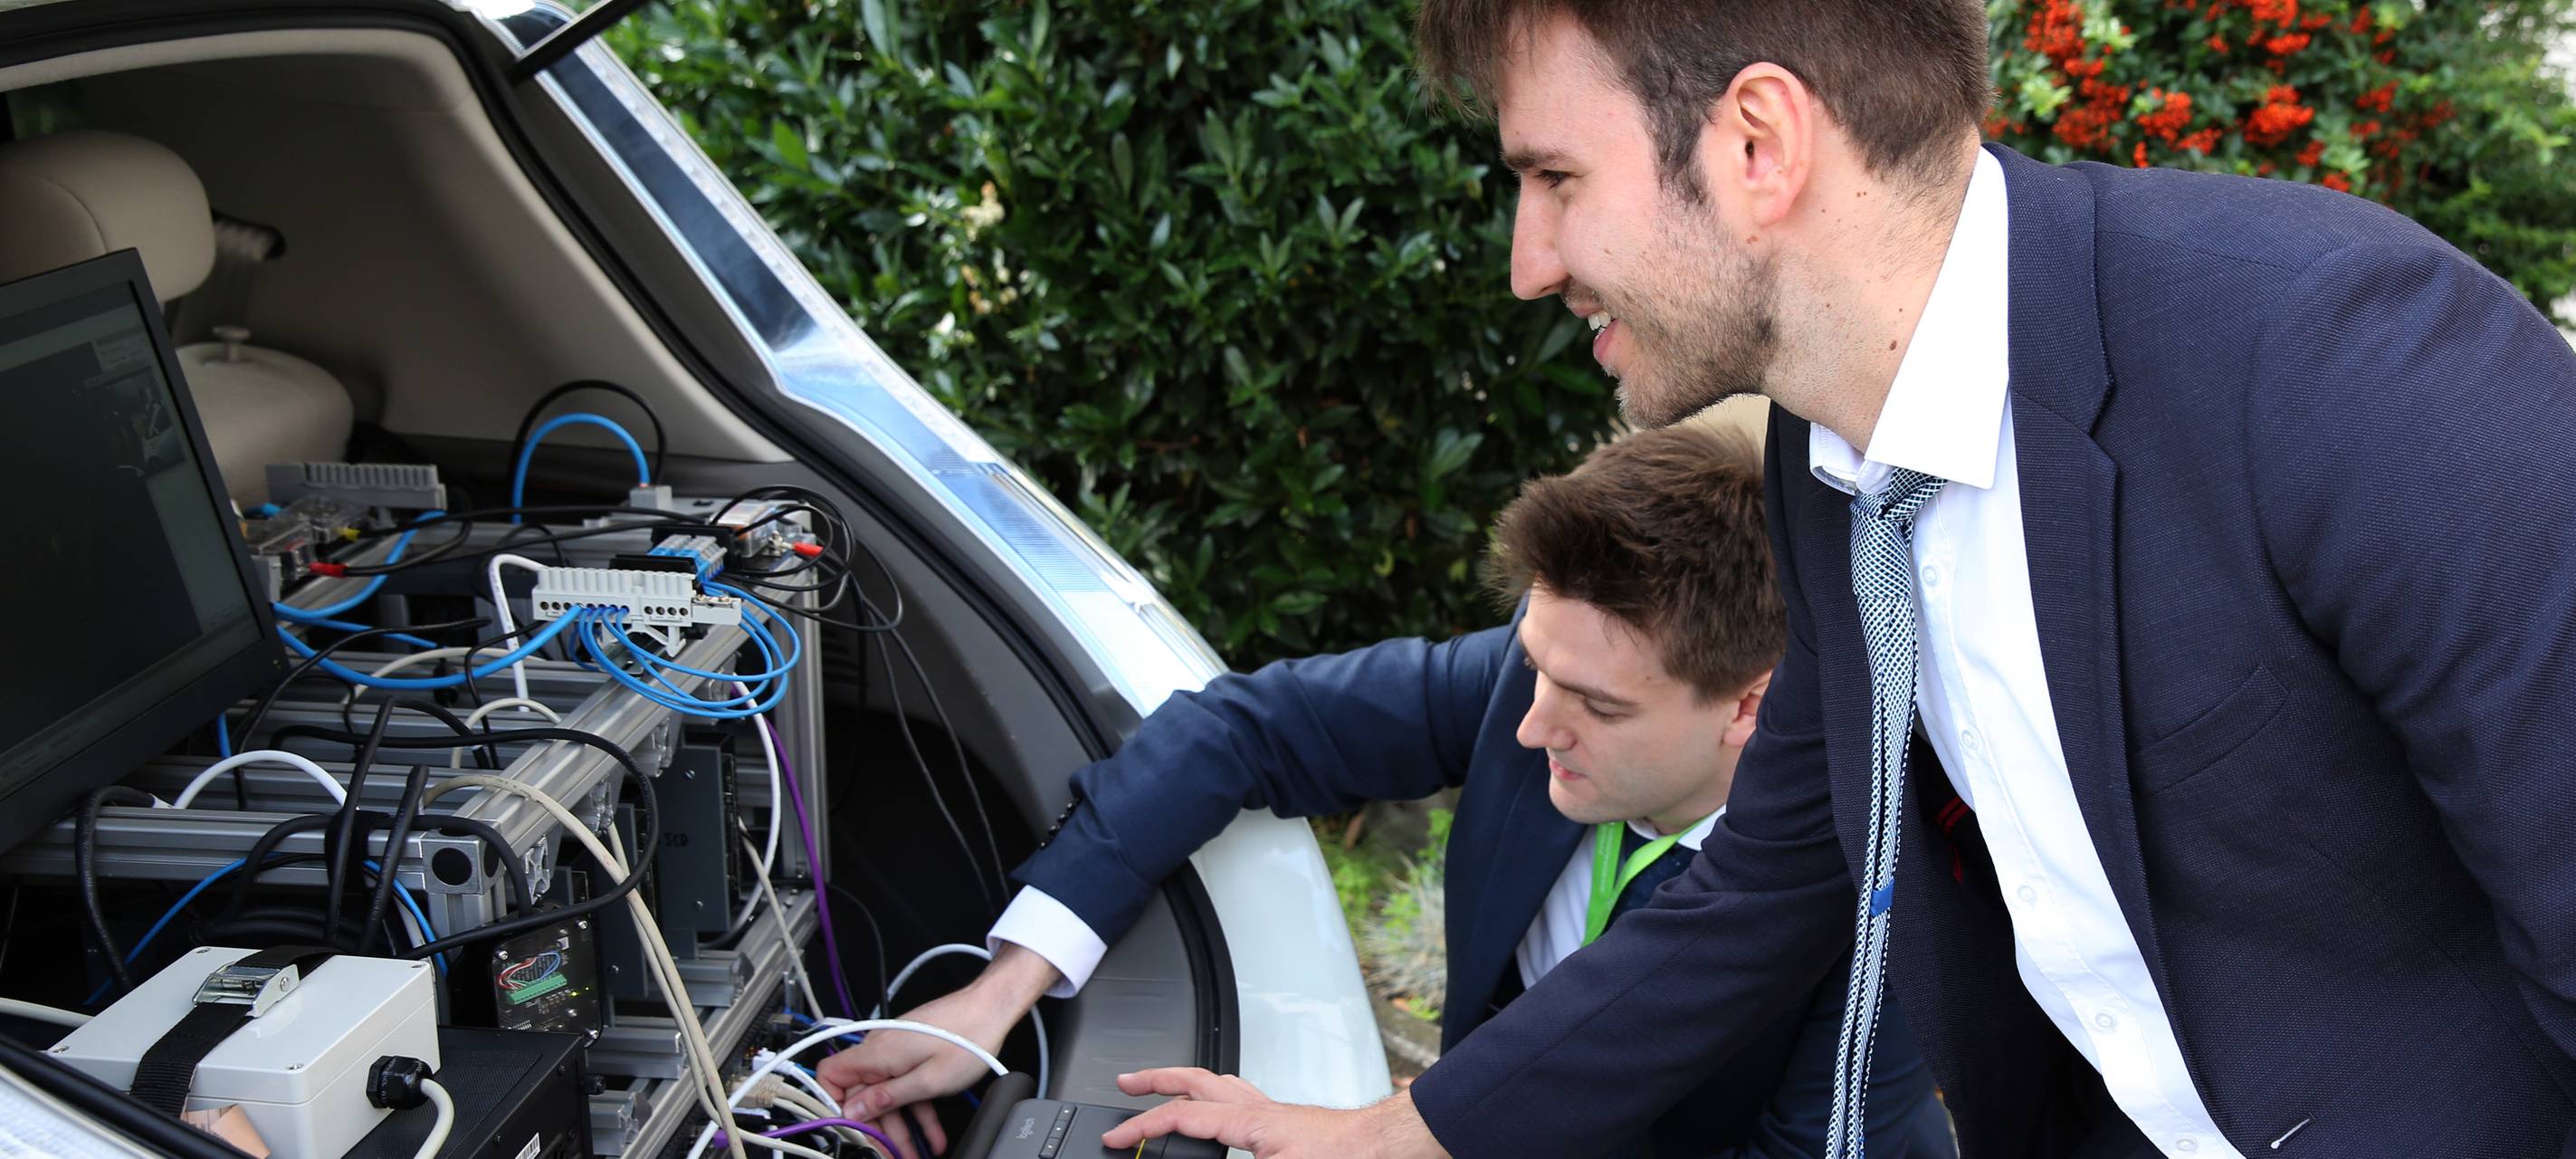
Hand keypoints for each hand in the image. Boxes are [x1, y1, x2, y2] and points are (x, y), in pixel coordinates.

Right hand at [815, 944, 1059, 1158]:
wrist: (992, 1009)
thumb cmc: (968, 1037)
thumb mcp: (928, 1081)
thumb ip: (887, 1097)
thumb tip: (852, 1110)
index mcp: (877, 1053)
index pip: (830, 1075)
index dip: (832, 1103)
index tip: (849, 1129)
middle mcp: (881, 1050)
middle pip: (864, 1095)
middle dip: (877, 1130)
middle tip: (889, 1154)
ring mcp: (897, 1052)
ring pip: (889, 1097)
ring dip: (901, 1129)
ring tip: (915, 1154)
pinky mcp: (913, 1055)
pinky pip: (907, 1088)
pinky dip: (918, 1112)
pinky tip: (933, 1135)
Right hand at [1101, 1068, 1449, 1158]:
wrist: (1387, 1151)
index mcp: (1251, 1121)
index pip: (1181, 1117)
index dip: (1141, 1128)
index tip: (1115, 1137)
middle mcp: (1261, 1109)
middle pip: (1196, 1080)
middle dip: (1156, 1080)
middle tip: (1127, 1082)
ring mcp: (1276, 1112)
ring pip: (1221, 1083)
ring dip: (1187, 1083)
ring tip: (1165, 1088)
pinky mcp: (1289, 1122)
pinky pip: (1243, 1097)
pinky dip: (1219, 1097)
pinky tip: (1222, 1112)